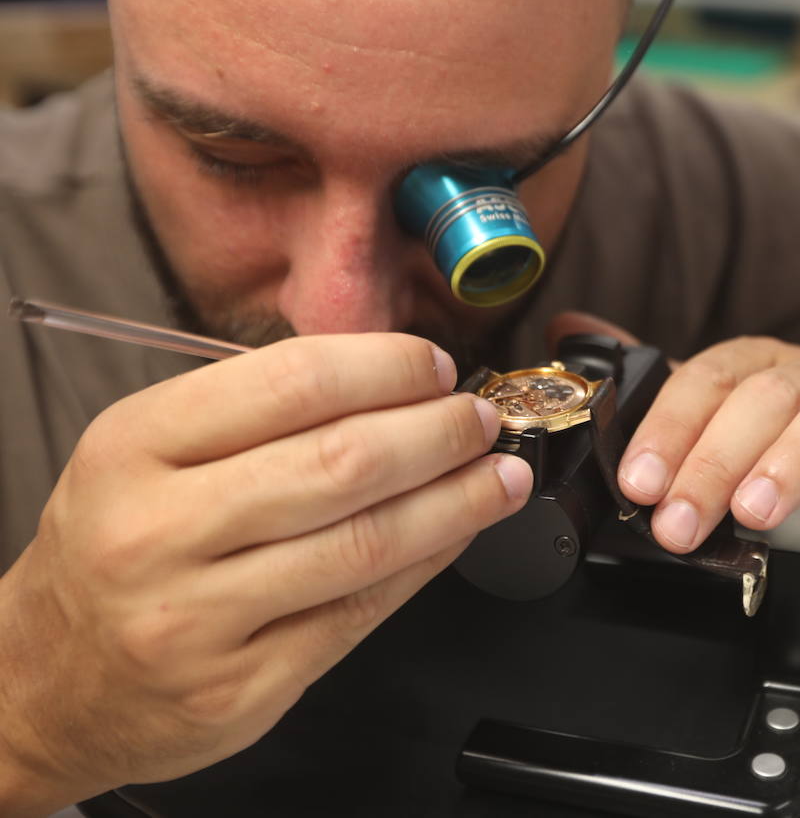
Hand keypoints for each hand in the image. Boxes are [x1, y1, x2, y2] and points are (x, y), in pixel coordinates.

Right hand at [0, 334, 530, 813]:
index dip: (386, 369)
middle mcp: (158, 531)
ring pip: (365, 542)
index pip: (292, 383)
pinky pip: (362, 612)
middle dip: (438, 432)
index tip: (434, 366)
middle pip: (342, 462)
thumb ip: (253, 412)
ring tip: (500, 472)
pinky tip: (459, 531)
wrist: (45, 681)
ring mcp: (199, 618)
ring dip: (455, 500)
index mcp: (134, 447)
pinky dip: (427, 563)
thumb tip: (390, 381)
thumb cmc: (112, 546)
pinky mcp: (243, 686)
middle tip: (480, 419)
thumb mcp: (145, 453)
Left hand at [546, 313, 799, 552]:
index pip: (705, 382)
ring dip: (797, 459)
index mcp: (757, 366)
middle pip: (764, 402)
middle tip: (681, 525)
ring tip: (760, 511)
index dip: (669, 430)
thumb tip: (569, 328)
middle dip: (715, 464)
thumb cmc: (797, 422)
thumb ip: (653, 381)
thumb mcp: (722, 404)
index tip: (639, 484)